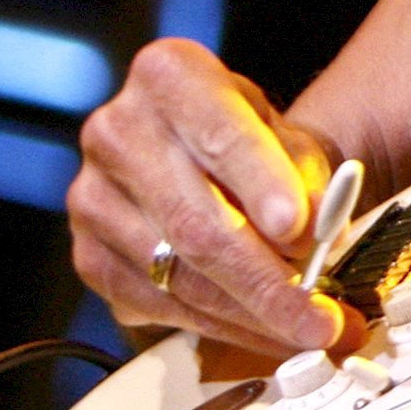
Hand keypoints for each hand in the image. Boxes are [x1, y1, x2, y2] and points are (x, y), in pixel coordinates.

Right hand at [69, 39, 353, 353]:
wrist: (222, 164)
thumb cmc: (261, 149)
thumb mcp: (294, 143)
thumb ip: (310, 184)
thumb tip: (318, 237)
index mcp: (169, 76)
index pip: (220, 134)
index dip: (261, 185)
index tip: (298, 229)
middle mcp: (117, 131)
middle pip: (196, 221)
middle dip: (268, 281)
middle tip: (321, 319)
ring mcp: (92, 196)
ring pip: (179, 274)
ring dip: (252, 315)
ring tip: (309, 332)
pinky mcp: (89, 255)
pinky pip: (158, 305)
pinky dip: (220, 327)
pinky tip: (264, 333)